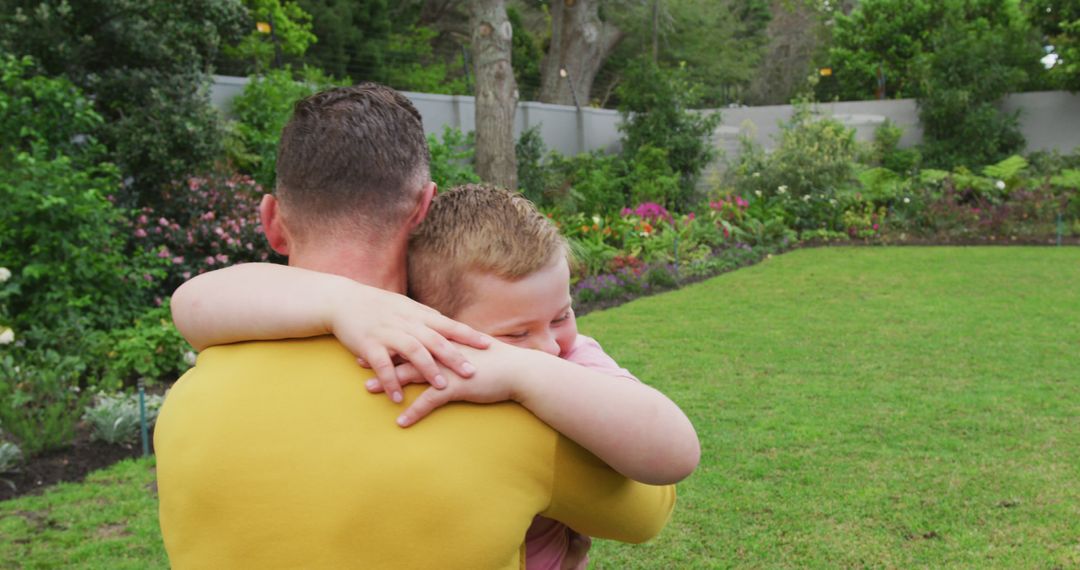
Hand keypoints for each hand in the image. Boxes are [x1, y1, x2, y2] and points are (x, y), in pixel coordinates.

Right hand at [330, 285, 491, 403]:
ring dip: (428, 369)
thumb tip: (451, 329)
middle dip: (454, 357)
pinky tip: (398, 398)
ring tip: (442, 387)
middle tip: (472, 372)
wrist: (343, 301)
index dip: (469, 335)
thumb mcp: (406, 308)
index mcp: (418, 314)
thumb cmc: (379, 306)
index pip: (449, 325)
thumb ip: (428, 320)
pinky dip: (390, 381)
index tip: (489, 345)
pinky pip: (382, 365)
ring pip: (412, 351)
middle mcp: (406, 322)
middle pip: (435, 339)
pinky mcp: (368, 344)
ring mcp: (387, 333)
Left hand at [366, 342, 528, 426]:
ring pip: (410, 375)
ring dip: (388, 383)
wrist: (519, 371)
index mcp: (445, 342)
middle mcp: (442, 352)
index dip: (391, 339)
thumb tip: (445, 348)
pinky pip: (429, 401)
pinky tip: (401, 422)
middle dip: (380, 358)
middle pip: (405, 353)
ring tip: (367, 390)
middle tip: (359, 361)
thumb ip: (456, 347)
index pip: (412, 337)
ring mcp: (447, 369)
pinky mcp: (456, 387)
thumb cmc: (499, 362)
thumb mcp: (473, 349)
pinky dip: (413, 411)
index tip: (372, 340)